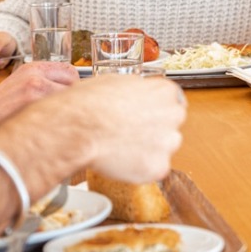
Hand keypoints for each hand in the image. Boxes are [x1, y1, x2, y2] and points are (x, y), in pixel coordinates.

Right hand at [0, 61, 78, 124]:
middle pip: (73, 78)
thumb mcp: (22, 84)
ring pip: (68, 92)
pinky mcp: (33, 97)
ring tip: (58, 114)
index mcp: (33, 67)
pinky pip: (59, 104)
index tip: (72, 94)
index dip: (74, 83)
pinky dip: (59, 112)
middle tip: (68, 106)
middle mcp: (35, 72)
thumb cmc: (3, 105)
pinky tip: (51, 119)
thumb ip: (44, 82)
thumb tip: (72, 89)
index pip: (69, 69)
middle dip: (74, 93)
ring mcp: (35, 83)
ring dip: (67, 104)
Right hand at [59, 76, 186, 182]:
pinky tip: (121, 162)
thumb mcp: (116, 82)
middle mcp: (173, 115)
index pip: (172, 102)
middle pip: (171, 126)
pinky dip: (140, 170)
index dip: (154, 111)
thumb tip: (134, 95)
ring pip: (164, 149)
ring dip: (150, 150)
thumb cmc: (89, 104)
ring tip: (123, 148)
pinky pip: (154, 170)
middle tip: (131, 134)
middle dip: (155, 131)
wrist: (78, 129)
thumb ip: (136, 90)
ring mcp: (167, 142)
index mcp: (164, 91)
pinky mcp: (159, 166)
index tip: (144, 117)